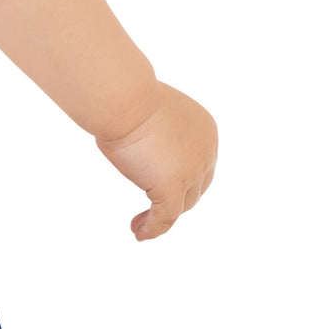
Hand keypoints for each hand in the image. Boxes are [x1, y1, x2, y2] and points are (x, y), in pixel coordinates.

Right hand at [96, 82, 216, 240]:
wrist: (123, 97)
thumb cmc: (126, 96)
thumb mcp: (148, 112)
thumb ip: (152, 130)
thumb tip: (138, 141)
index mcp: (205, 130)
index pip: (199, 163)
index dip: (182, 178)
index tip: (155, 183)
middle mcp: (205, 151)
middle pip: (195, 187)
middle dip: (175, 201)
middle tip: (151, 210)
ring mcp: (191, 170)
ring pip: (181, 204)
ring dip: (161, 218)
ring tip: (139, 226)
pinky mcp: (172, 187)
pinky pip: (165, 216)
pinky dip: (154, 228)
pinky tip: (139, 233)